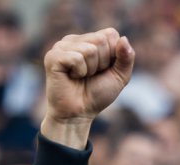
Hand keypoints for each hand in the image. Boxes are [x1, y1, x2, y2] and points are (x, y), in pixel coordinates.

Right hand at [41, 29, 134, 146]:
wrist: (78, 114)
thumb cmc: (97, 95)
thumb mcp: (119, 77)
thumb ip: (126, 58)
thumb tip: (123, 39)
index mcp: (89, 40)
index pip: (111, 34)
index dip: (113, 56)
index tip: (102, 70)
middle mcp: (74, 40)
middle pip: (101, 40)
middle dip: (102, 63)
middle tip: (90, 75)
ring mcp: (61, 46)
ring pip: (89, 50)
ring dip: (90, 70)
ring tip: (80, 77)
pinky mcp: (53, 56)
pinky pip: (77, 58)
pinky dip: (79, 72)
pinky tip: (71, 77)